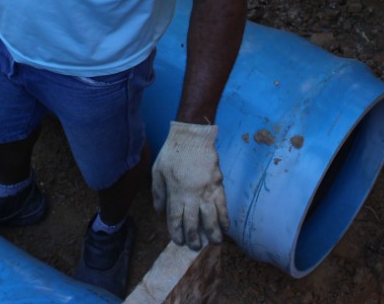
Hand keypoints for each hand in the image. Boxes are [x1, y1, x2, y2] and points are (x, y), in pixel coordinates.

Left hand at [151, 121, 228, 249]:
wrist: (193, 135)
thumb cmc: (173, 152)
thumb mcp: (157, 170)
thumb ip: (158, 192)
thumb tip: (159, 211)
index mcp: (176, 192)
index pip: (176, 218)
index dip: (177, 232)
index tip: (179, 241)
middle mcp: (192, 194)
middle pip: (194, 222)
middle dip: (195, 237)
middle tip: (196, 247)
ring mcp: (207, 189)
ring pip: (212, 216)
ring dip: (214, 231)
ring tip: (216, 242)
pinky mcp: (218, 183)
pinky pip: (223, 204)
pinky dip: (225, 216)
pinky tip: (226, 225)